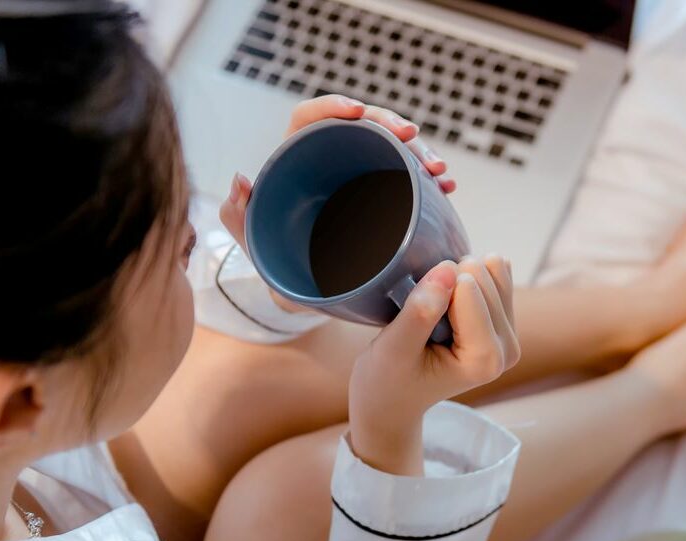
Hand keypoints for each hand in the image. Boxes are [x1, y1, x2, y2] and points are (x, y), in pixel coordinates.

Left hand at [217, 95, 457, 311]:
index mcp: (294, 158)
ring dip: (419, 153)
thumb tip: (240, 181)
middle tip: (413, 138)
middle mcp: (328, 158)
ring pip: (391, 148)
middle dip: (391, 125)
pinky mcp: (383, 192)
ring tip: (441, 173)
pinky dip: (428, 179)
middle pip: (360, 125)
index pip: (310, 117)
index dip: (333, 106)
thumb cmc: (277, 265)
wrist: (307, 288)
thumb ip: (238, 219)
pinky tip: (447, 187)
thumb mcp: (256, 247)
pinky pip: (408, 176)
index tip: (357, 112)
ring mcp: (359, 173)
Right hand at [348, 255, 519, 474]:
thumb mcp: (393, 348)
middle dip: (448, 283)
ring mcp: (509, 335)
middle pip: (483, 277)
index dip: (433, 288)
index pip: (468, 290)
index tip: (415, 316)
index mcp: (484, 360)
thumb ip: (420, 313)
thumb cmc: (387, 379)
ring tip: (435, 313)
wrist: (392, 399)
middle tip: (424, 318)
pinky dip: (467, 274)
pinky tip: (450, 299)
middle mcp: (507, 349)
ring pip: (492, 269)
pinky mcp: (505, 322)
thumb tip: (447, 270)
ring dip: (457, 278)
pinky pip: (496, 273)